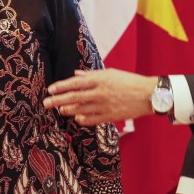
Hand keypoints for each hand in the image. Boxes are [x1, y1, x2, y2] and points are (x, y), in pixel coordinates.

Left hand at [43, 69, 158, 124]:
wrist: (148, 95)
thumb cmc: (129, 81)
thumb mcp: (110, 73)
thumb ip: (92, 75)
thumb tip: (76, 75)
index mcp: (100, 80)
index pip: (75, 83)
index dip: (61, 86)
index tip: (50, 89)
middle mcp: (100, 93)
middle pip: (74, 97)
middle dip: (58, 100)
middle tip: (46, 103)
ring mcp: (104, 106)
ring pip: (80, 110)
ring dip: (68, 110)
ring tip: (59, 110)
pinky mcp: (109, 117)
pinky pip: (92, 120)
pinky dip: (82, 120)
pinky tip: (76, 119)